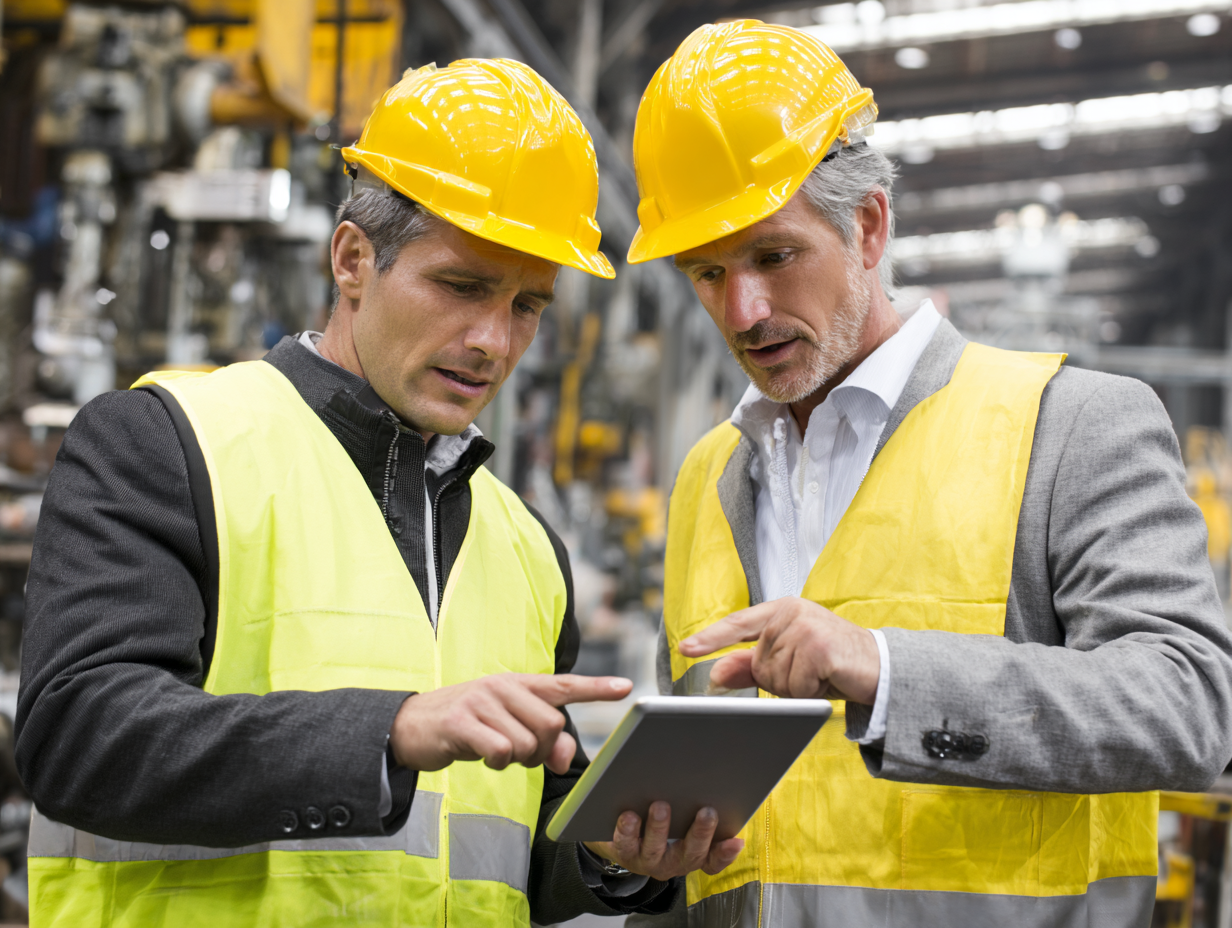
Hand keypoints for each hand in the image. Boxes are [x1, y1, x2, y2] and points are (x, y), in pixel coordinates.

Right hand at [390, 673, 631, 774]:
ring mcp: (482, 701)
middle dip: (543, 750)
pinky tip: (481, 756)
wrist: (412, 726)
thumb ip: (542, 740)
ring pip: (527, 743)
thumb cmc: (468, 726)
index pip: (564, 685)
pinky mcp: (462, 721)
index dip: (597, 688)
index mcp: (519, 683)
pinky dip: (496, 763)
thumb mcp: (507, 729)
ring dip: (516, 759)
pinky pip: (500, 751)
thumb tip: (566, 758)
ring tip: (495, 750)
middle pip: (552, 725)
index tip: (626, 688)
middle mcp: (504, 686)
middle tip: (520, 753)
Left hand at [584, 802, 743, 879]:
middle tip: (707, 812)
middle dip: (700, 833)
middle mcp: (674, 862)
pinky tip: (629, 815)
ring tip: (660, 806)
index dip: (726, 854)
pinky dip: (628, 831)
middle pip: (690, 854)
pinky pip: (626, 845)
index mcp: (694, 854)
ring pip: (655, 850)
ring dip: (659, 829)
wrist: (623, 834)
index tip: (737, 841)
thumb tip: (710, 779)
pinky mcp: (625, 853)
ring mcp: (649, 860)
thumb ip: (697, 806)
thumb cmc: (664, 817)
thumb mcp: (684, 816)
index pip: (714, 859)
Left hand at [678, 597, 879, 702]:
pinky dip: (809, 692)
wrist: (880, 667)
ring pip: (775, 676)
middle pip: (759, 663)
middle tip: (808, 673)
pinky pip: (795, 685)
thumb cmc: (832, 663)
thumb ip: (750, 666)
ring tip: (820, 675)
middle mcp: (792, 613)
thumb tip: (715, 675)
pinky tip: (827, 680)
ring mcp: (807, 627)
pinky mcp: (820, 647)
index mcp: (781, 610)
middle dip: (779, 679)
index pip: (738, 624)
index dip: (711, 638)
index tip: (686, 648)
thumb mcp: (788, 663)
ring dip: (796, 687)